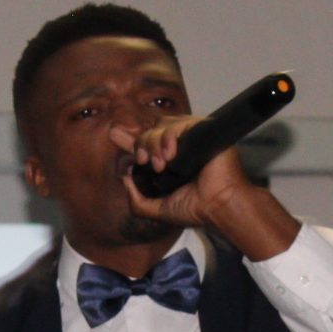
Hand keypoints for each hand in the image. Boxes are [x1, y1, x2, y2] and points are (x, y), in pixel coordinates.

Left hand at [113, 116, 297, 260]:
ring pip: (162, 125)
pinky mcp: (203, 130)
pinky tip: (170, 154)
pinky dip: (169, 135)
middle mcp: (180, 147)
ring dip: (154, 142)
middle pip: (151, 132)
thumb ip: (137, 199)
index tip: (114, 133)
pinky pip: (180, 122)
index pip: (146, 144)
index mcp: (170, 161)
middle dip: (141, 145)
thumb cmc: (194, 209)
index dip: (129, 139)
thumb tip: (124, 178)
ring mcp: (191, 137)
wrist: (218, 206)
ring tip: (160, 164)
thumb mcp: (157, 209)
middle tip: (145, 162)